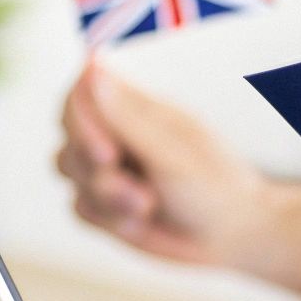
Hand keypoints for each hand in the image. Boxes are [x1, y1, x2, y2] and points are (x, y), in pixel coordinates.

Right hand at [55, 57, 268, 265]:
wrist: (230, 235)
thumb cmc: (213, 184)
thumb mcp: (171, 152)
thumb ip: (127, 115)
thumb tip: (92, 65)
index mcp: (135, 106)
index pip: (82, 93)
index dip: (81, 121)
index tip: (108, 153)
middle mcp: (115, 131)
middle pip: (69, 134)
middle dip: (97, 168)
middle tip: (141, 193)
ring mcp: (106, 166)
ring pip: (70, 172)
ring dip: (108, 196)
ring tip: (149, 206)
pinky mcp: (102, 202)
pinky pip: (79, 207)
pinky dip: (108, 218)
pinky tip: (140, 221)